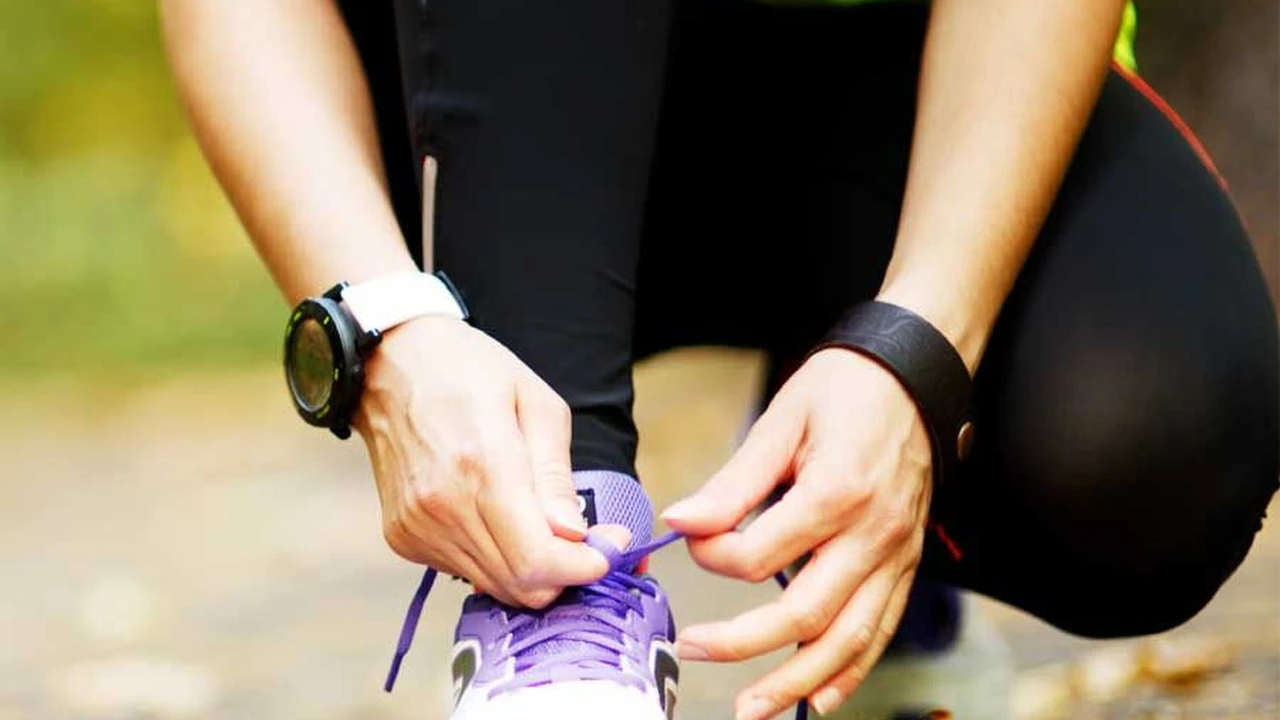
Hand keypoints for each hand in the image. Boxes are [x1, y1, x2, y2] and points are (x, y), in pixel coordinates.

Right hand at [354, 316, 627, 607]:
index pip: (537, 558)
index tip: (611, 549)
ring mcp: (418, 526)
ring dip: (531, 568)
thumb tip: (576, 534)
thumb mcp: (536, 403)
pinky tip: (498, 519)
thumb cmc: (469, 371)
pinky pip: (464, 571)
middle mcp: (443, 505)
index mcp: (483, 464)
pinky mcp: (403, 537)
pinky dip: (495, 559)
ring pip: (494, 585)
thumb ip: (556, 476)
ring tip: (542, 524)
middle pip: (519, 584)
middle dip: (565, 573)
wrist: (389, 366)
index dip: (582, 567)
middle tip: (587, 541)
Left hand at [662, 348, 932, 719]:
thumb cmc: (845, 390)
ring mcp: (895, 555)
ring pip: (848, 637)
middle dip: (744, 642)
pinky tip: (820, 698)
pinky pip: (882, 629)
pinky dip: (851, 670)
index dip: (713, 556)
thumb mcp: (782, 420)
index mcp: (836, 492)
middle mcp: (872, 533)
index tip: (690, 538)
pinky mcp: (906, 564)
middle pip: (805, 612)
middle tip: (694, 650)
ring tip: (753, 709)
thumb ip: (733, 482)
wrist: (914, 376)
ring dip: (798, 681)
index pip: (761, 555)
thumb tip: (681, 522)